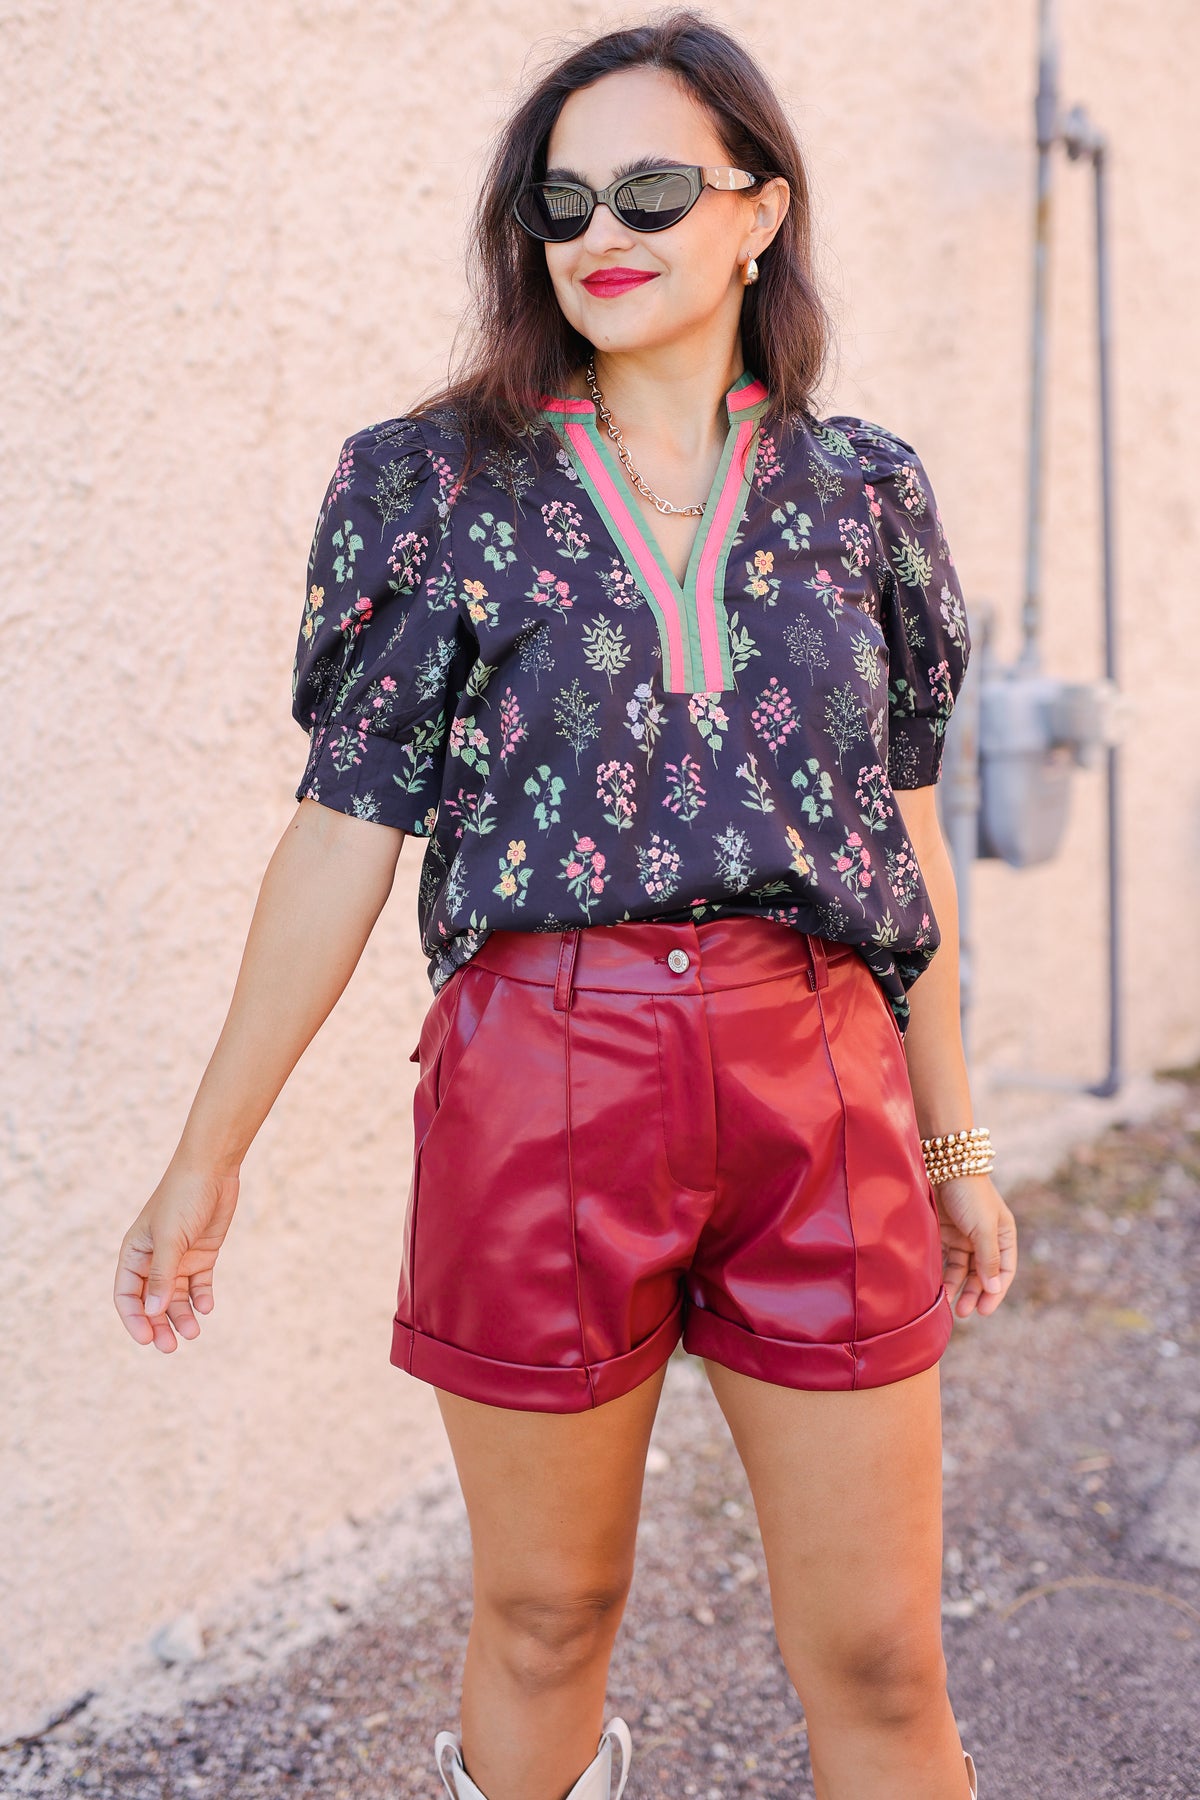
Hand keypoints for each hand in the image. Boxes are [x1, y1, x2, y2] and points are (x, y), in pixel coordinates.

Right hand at [114, 1154, 240, 1351]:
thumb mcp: (171, 1238)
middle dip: (160, 1325)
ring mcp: (179, 1258)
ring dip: (183, 1315)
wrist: (213, 1169)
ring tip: (194, 1331)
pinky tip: (207, 1306)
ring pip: (176, 1297)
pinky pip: (198, 1285)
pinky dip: (201, 1297)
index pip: (127, 1296)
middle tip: (172, 1347)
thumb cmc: (183, 1198)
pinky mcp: (201, 1254)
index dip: (135, 1320)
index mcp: (135, 1254)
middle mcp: (154, 1259)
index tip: (147, 1339)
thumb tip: (153, 1313)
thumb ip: (162, 1276)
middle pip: (153, 1302)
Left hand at [933, 1173, 1017, 1317]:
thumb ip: (988, 1259)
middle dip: (974, 1293)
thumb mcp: (983, 1228)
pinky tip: (939, 1288)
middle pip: (982, 1273)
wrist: (944, 1165)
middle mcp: (987, 1237)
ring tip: (949, 1304)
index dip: (995, 1292)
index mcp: (1004, 1235)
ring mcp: (965, 1236)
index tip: (984, 1311)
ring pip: (963, 1269)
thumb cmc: (969, 1195)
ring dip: (958, 1286)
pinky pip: (947, 1259)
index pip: (1004, 1271)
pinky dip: (944, 1274)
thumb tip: (994, 1288)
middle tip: (963, 1312)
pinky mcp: (946, 1232)